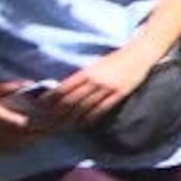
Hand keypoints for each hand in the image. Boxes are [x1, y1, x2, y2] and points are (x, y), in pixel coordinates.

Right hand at [0, 80, 61, 151]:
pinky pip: (2, 151)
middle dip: (38, 136)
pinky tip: (26, 145)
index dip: (38, 126)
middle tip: (54, 131)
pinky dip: (16, 149)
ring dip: (30, 144)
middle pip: (21, 139)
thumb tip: (30, 84)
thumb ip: (8, 87)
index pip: (21, 125)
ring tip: (44, 138)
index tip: (52, 122)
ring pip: (13, 148)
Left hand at [44, 47, 158, 130]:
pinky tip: (83, 123)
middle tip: (48, 121)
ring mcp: (107, 89)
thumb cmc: (116, 58)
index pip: (63, 88)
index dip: (51, 99)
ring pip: (85, 108)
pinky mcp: (119, 94)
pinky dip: (90, 118)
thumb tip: (65, 89)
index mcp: (87, 71)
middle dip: (58, 112)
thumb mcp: (96, 64)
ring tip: (63, 126)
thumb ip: (82, 75)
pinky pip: (101, 110)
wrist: (139, 54)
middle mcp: (95, 81)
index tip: (41, 106)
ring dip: (72, 118)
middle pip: (71, 101)